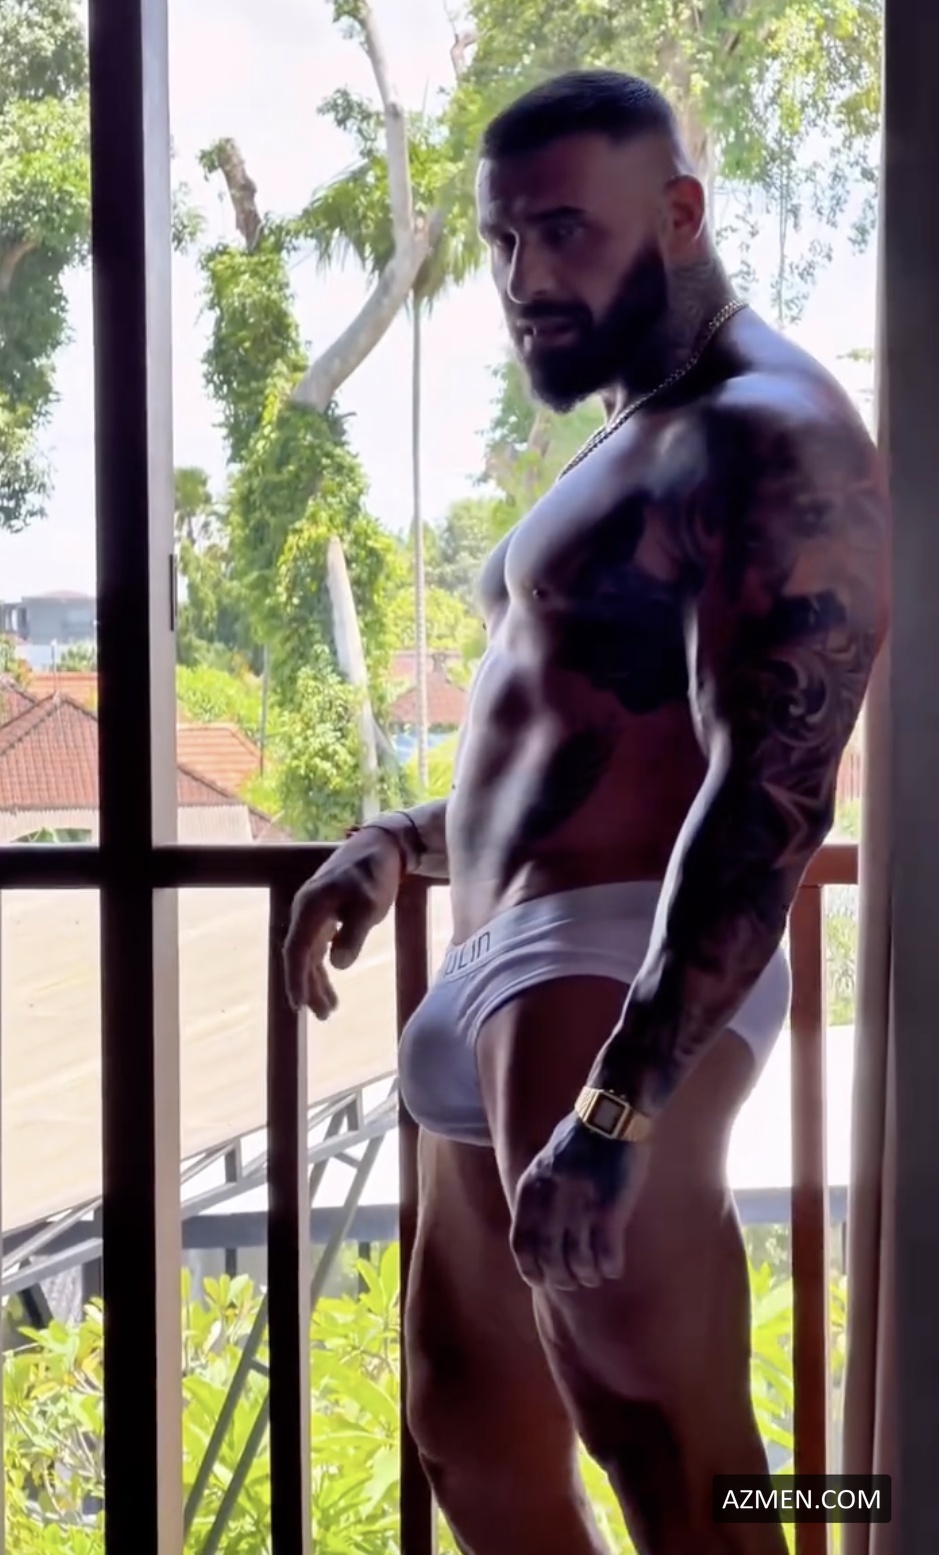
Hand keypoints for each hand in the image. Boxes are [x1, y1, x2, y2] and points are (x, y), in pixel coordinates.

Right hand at [283, 830, 401, 1018]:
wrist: (381, 847)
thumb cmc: (374, 874)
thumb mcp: (369, 905)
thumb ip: (354, 935)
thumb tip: (338, 965)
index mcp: (310, 908)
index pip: (297, 951)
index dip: (296, 980)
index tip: (299, 1006)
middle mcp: (305, 911)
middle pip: (301, 957)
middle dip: (309, 987)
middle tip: (323, 1016)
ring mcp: (314, 913)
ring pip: (310, 954)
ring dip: (317, 980)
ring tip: (330, 1009)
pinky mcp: (326, 914)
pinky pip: (318, 946)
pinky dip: (324, 965)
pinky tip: (332, 980)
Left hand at [510, 1113, 649, 1290]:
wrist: (611, 1114)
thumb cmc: (581, 1137)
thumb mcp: (545, 1163)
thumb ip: (540, 1195)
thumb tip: (540, 1232)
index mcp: (531, 1190)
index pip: (521, 1245)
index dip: (530, 1270)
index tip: (540, 1282)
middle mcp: (550, 1203)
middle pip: (550, 1260)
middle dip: (562, 1279)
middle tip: (573, 1283)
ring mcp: (580, 1208)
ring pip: (580, 1262)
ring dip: (588, 1276)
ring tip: (595, 1277)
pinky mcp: (609, 1210)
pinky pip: (607, 1254)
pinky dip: (610, 1267)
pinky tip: (614, 1268)